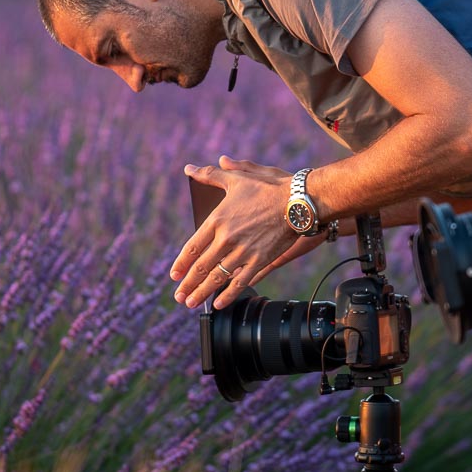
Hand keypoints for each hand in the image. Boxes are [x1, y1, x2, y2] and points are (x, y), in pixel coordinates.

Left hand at [171, 156, 304, 309]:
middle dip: (187, 284)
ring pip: (217, 278)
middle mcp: (227, 238)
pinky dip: (228, 294)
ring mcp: (243, 252)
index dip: (181, 263)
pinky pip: (240, 282)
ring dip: (202, 293)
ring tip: (191, 303)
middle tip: (179, 296)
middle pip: (201, 267)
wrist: (297, 201)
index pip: (192, 247)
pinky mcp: (260, 261)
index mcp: (218, 220)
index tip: (174, 275)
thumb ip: (210, 175)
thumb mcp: (236, 179)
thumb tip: (189, 169)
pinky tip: (220, 303)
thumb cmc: (267, 188)